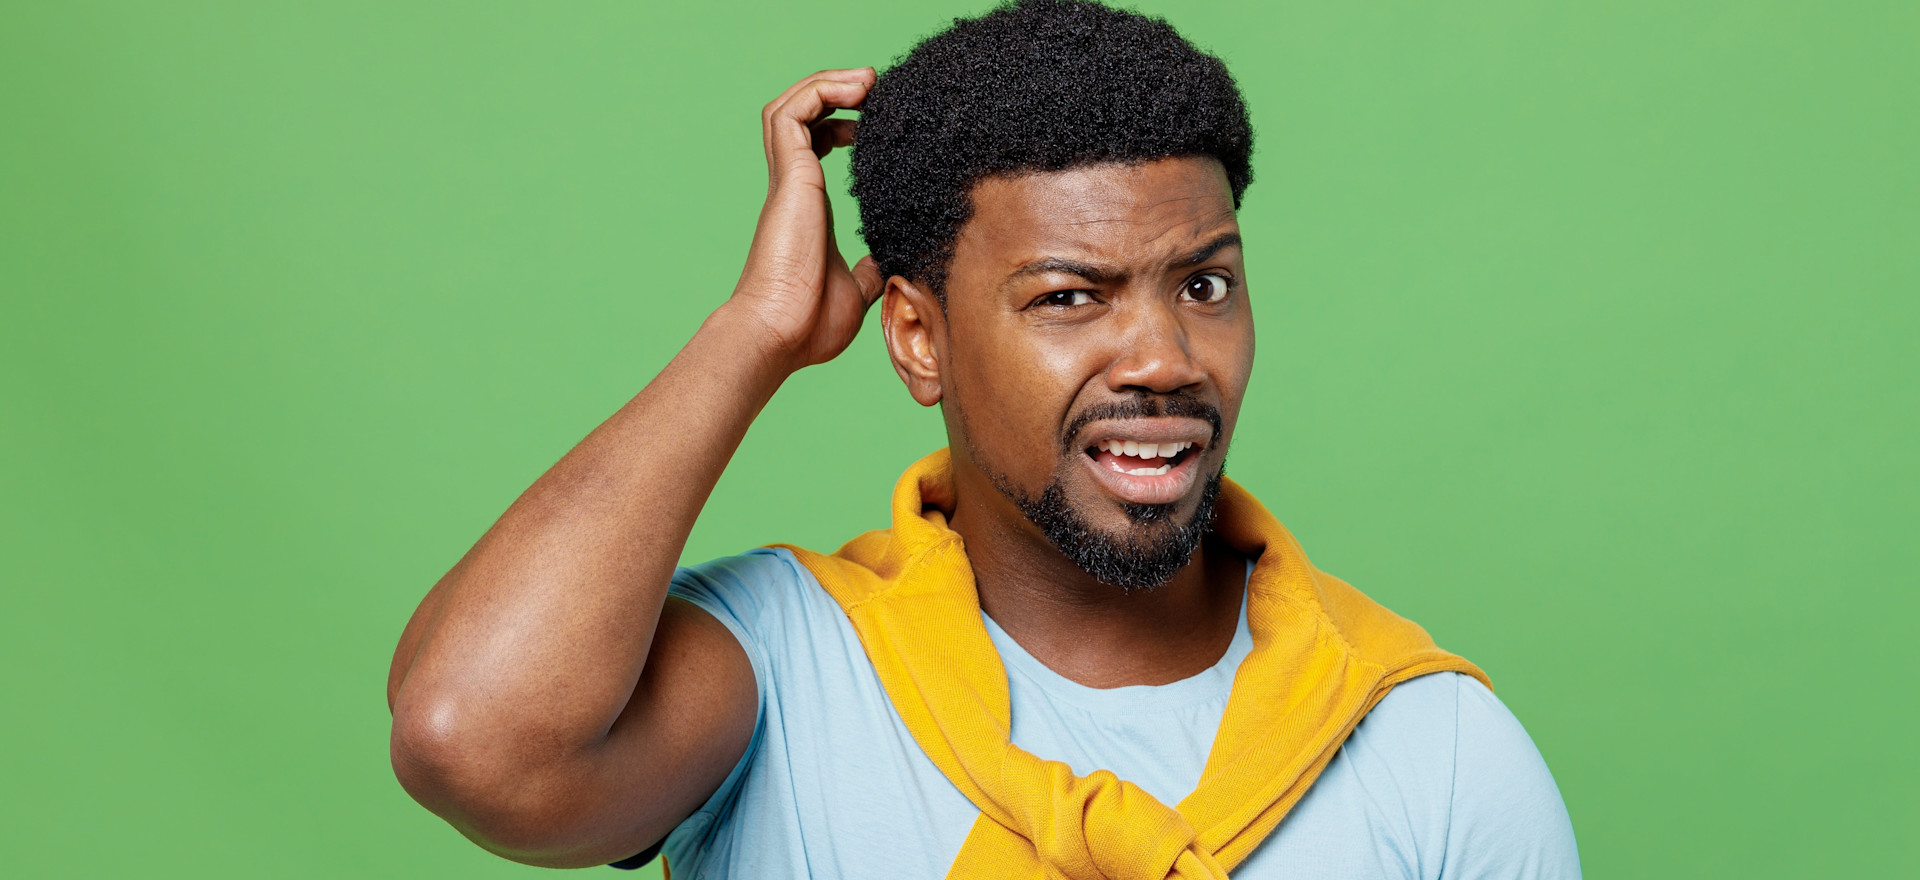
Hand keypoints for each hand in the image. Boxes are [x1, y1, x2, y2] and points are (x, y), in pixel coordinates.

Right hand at [724, 68, 884, 371]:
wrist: (779, 334)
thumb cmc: (807, 325)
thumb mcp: (855, 292)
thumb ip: (868, 273)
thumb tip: (887, 267)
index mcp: (807, 208)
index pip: (812, 147)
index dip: (840, 125)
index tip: (874, 126)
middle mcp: (793, 188)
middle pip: (798, 116)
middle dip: (834, 93)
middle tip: (875, 90)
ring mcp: (788, 181)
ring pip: (790, 106)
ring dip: (827, 83)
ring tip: (866, 81)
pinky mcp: (790, 178)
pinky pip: (793, 113)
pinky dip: (820, 91)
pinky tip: (856, 92)